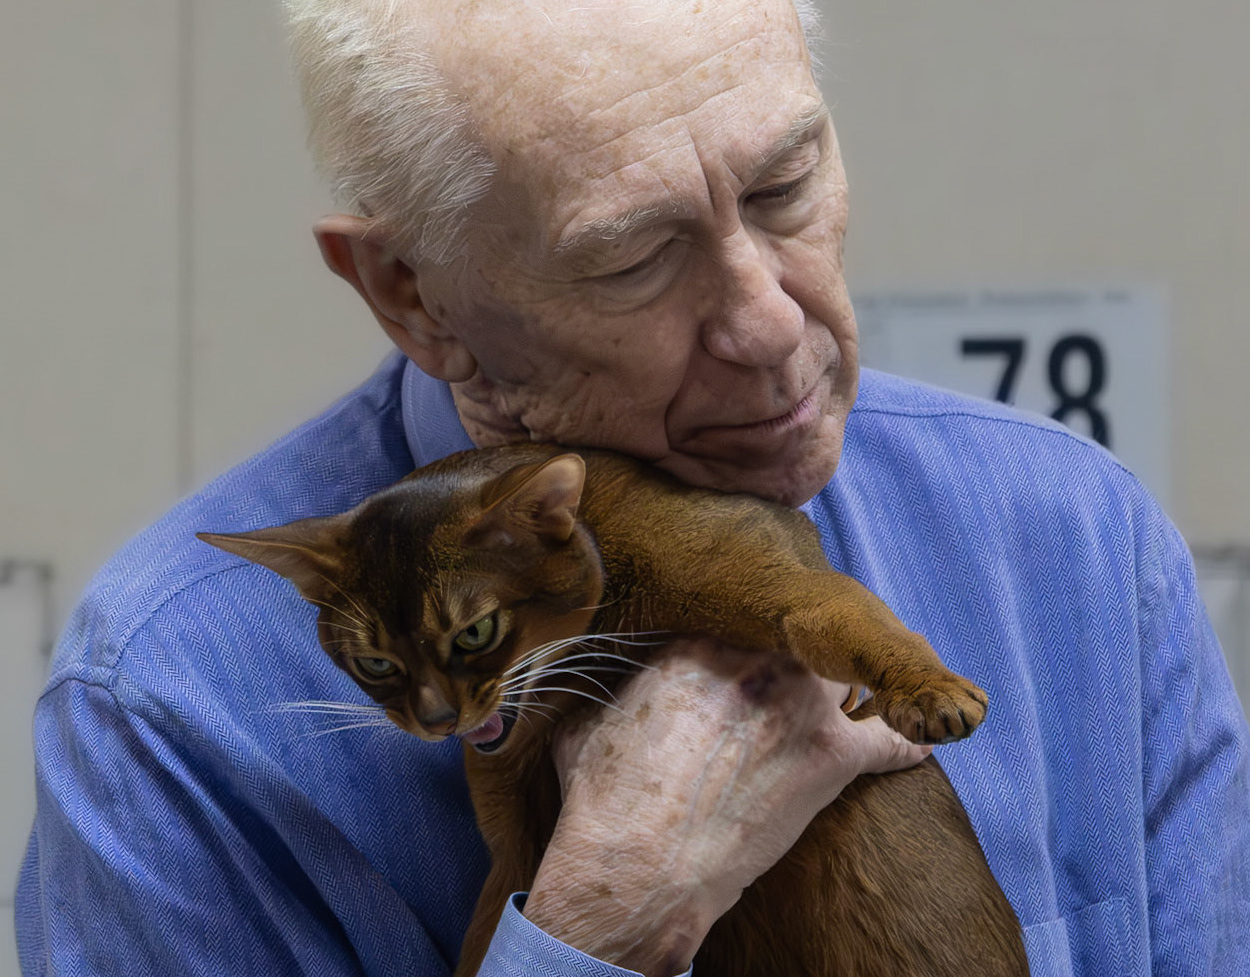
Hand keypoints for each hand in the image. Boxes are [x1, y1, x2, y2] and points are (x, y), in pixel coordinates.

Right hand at [522, 638, 932, 976]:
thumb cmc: (605, 797)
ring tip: (849, 700)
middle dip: (794, 654)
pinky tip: (918, 741)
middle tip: (790, 675)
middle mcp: (758, 657)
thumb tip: (591, 677)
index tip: (744, 655)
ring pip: (844, 675)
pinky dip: (902, 742)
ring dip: (844, 690)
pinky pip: (886, 740)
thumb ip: (607, 685)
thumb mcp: (587, 720)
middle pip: (797, 638)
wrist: (640, 865)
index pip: (738, 618)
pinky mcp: (833, 757)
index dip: (743, 638)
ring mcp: (803, 704)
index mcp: (698, 639)